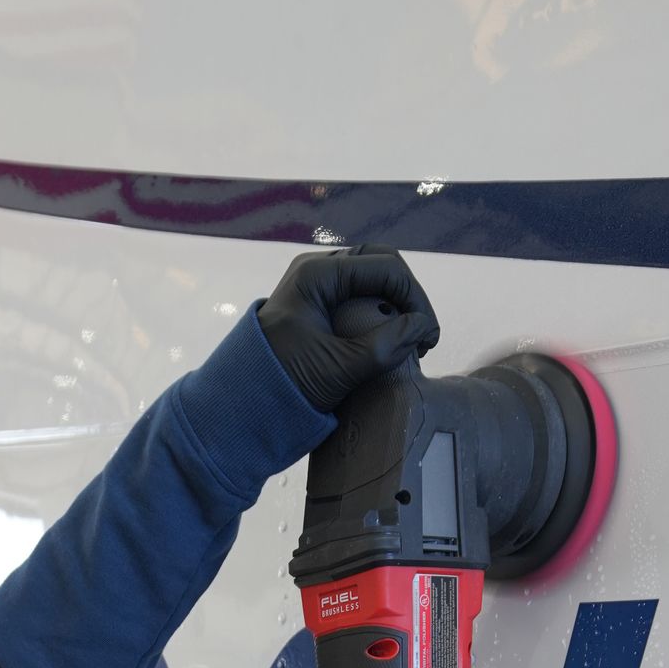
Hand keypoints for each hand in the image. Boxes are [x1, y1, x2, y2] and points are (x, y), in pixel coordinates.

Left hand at [256, 247, 439, 413]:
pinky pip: (357, 297)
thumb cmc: (282, 384)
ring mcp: (316, 287)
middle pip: (380, 265)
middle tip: (423, 335)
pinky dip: (379, 313)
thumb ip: (383, 346)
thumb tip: (421, 328)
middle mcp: (317, 271)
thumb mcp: (338, 368)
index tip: (428, 337)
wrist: (240, 403)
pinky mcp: (317, 306)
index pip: (384, 267)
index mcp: (317, 275)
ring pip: (370, 280)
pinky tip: (389, 340)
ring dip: (396, 304)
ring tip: (410, 340)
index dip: (415, 297)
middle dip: (408, 296)